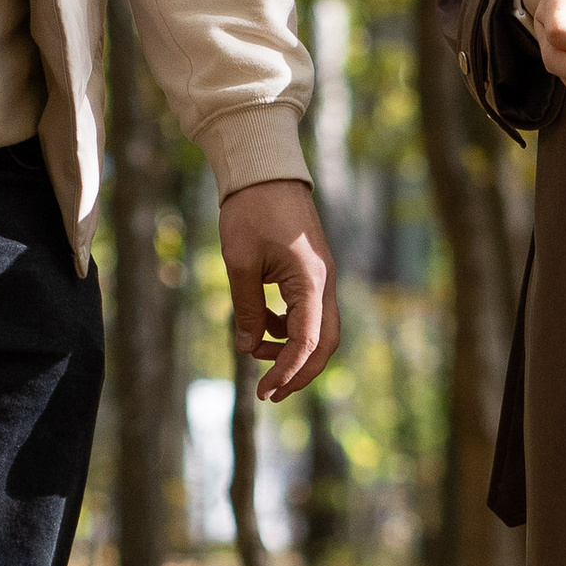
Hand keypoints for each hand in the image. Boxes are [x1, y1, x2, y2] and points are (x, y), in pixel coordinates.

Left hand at [219, 178, 337, 400]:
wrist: (266, 172)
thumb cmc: (251, 211)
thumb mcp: (240, 263)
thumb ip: (248, 309)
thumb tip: (249, 348)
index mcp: (310, 281)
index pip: (306, 342)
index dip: (286, 372)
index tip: (263, 393)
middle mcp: (324, 282)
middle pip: (325, 343)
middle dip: (300, 372)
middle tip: (271, 394)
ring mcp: (322, 277)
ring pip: (319, 330)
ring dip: (292, 351)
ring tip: (257, 353)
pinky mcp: (313, 272)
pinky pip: (309, 312)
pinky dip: (289, 329)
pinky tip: (263, 326)